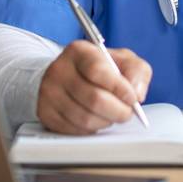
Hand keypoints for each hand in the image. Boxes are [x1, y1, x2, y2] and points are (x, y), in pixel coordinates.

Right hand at [37, 40, 151, 134]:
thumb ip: (136, 71)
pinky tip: (96, 119)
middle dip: (118, 111)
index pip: (98, 71)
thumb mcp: (122, 60)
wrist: (68, 76)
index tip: (132, 98)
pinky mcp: (45, 113)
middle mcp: (59, 70)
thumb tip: (137, 94)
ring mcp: (49, 93)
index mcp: (79, 51)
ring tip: (113, 115)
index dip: (119, 88)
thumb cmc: (100, 68)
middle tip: (127, 113)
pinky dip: (92, 129)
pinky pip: (74, 130)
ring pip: (85, 118)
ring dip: (106, 121)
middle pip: (93, 99)